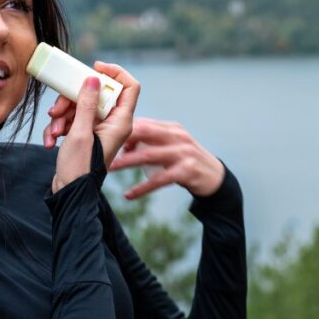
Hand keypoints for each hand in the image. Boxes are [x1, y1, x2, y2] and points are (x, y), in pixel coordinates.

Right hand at [43, 60, 140, 169]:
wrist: (68, 193)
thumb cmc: (79, 168)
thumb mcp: (80, 132)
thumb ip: (86, 104)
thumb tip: (93, 79)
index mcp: (120, 122)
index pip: (130, 87)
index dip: (115, 73)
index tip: (94, 68)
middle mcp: (112, 124)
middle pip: (95, 95)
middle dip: (72, 100)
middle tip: (58, 110)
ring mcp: (98, 129)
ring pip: (80, 107)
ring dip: (62, 116)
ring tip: (54, 132)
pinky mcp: (85, 135)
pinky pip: (72, 120)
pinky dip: (59, 127)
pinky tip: (51, 141)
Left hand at [107, 118, 225, 199]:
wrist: (215, 178)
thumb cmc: (186, 161)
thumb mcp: (173, 145)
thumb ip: (153, 140)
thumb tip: (124, 141)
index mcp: (172, 128)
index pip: (143, 123)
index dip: (124, 130)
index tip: (108, 140)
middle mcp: (178, 137)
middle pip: (144, 133)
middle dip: (121, 140)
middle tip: (103, 149)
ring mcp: (183, 154)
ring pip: (148, 156)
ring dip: (126, 162)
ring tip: (109, 168)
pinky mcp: (186, 172)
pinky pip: (159, 180)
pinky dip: (142, 188)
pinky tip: (129, 195)